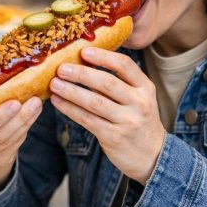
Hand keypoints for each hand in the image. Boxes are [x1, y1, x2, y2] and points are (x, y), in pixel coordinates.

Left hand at [49, 47, 164, 183]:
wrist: (152, 155)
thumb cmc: (138, 120)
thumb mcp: (137, 99)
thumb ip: (117, 84)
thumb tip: (83, 64)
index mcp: (145, 87)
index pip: (125, 65)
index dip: (103, 57)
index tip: (83, 51)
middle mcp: (139, 103)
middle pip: (107, 83)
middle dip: (81, 74)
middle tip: (61, 68)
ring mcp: (128, 121)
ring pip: (95, 102)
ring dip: (71, 91)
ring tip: (54, 84)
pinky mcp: (115, 137)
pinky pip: (88, 120)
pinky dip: (70, 109)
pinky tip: (58, 102)